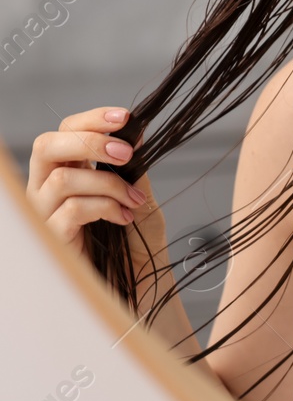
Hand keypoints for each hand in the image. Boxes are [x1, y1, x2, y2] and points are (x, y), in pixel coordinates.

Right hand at [27, 107, 163, 263]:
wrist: (140, 282)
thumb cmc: (136, 240)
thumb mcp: (138, 195)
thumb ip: (132, 167)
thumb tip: (135, 133)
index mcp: (68, 170)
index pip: (65, 131)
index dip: (91, 120)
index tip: (126, 118)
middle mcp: (47, 188)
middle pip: (46, 145)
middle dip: (90, 142)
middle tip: (127, 153)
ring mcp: (44, 213)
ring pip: (63, 179)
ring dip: (109, 184)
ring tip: (135, 200)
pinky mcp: (50, 237)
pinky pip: (71, 209)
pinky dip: (105, 207)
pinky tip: (124, 218)